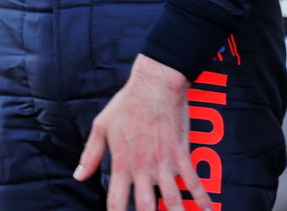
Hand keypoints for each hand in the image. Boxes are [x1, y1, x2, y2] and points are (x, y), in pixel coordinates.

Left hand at [74, 53, 211, 210]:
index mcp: (121, 163)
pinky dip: (202, 198)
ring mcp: (164, 163)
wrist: (154, 87)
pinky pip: (194, 182)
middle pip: (146, 206)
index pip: (117, 199)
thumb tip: (78, 176)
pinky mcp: (182, 155)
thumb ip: (90, 156)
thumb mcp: (101, 128)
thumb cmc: (125, 106)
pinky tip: (207, 210)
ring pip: (173, 199)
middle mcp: (143, 167)